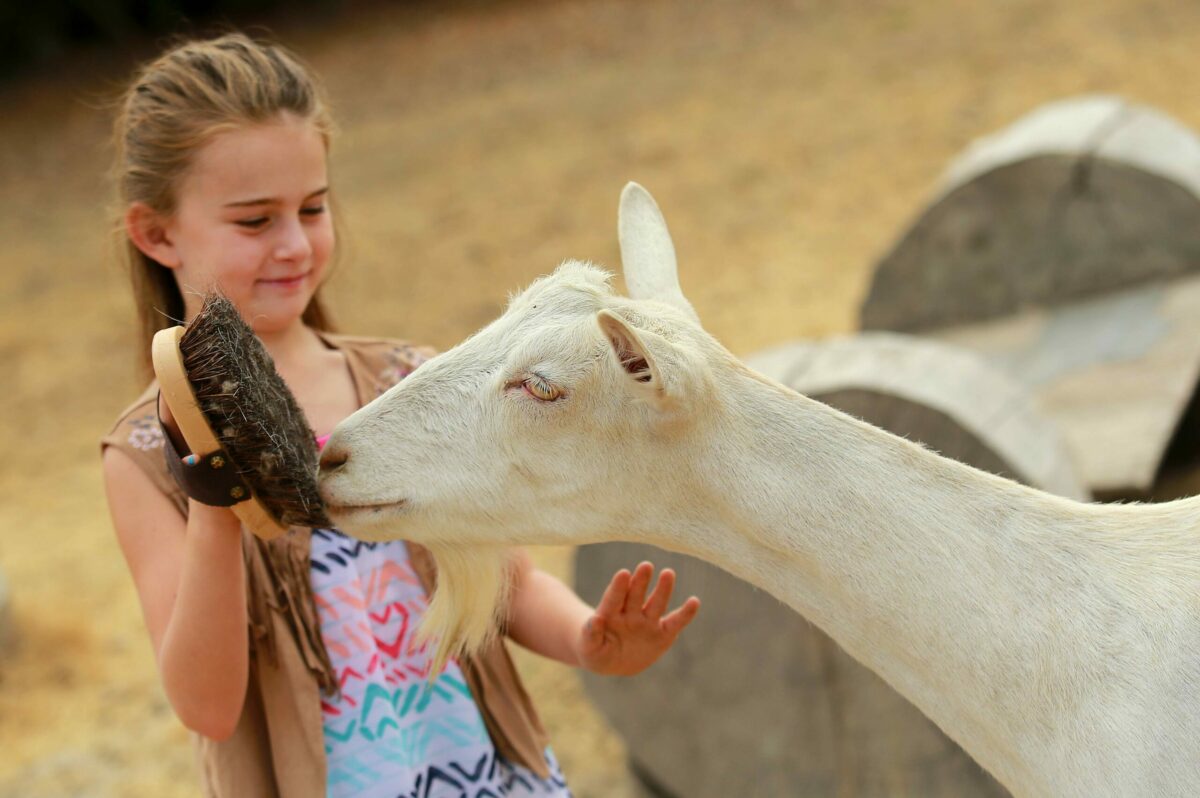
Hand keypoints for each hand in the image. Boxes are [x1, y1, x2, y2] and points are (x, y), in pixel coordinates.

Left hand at [577, 561, 699, 676]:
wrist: (613, 660)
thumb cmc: (597, 650)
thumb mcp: (589, 649)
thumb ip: (590, 635)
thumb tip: (595, 619)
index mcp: (610, 613)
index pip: (614, 599)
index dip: (618, 588)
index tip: (623, 573)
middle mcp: (630, 613)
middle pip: (635, 595)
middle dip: (640, 581)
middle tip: (645, 566)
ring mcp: (647, 621)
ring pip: (655, 604)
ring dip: (662, 589)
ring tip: (668, 573)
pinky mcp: (663, 633)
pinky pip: (676, 623)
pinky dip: (686, 614)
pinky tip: (694, 602)